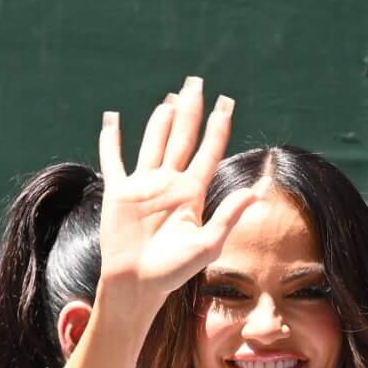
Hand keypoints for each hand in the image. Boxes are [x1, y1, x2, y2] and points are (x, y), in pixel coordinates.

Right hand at [95, 76, 252, 306]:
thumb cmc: (174, 271)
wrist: (137, 285)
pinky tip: (112, 119)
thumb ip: (229, 216)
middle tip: (196, 82)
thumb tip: (257, 191)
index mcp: (191, 192)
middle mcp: (169, 183)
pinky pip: (114, 159)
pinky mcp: (119, 192)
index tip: (226, 102)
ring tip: (171, 98)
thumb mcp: (207, 245)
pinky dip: (111, 139)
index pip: (208, 151)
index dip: (218, 126)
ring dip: (161, 119)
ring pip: (154, 142)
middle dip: (190, 110)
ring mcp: (144, 185)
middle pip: (182, 137)